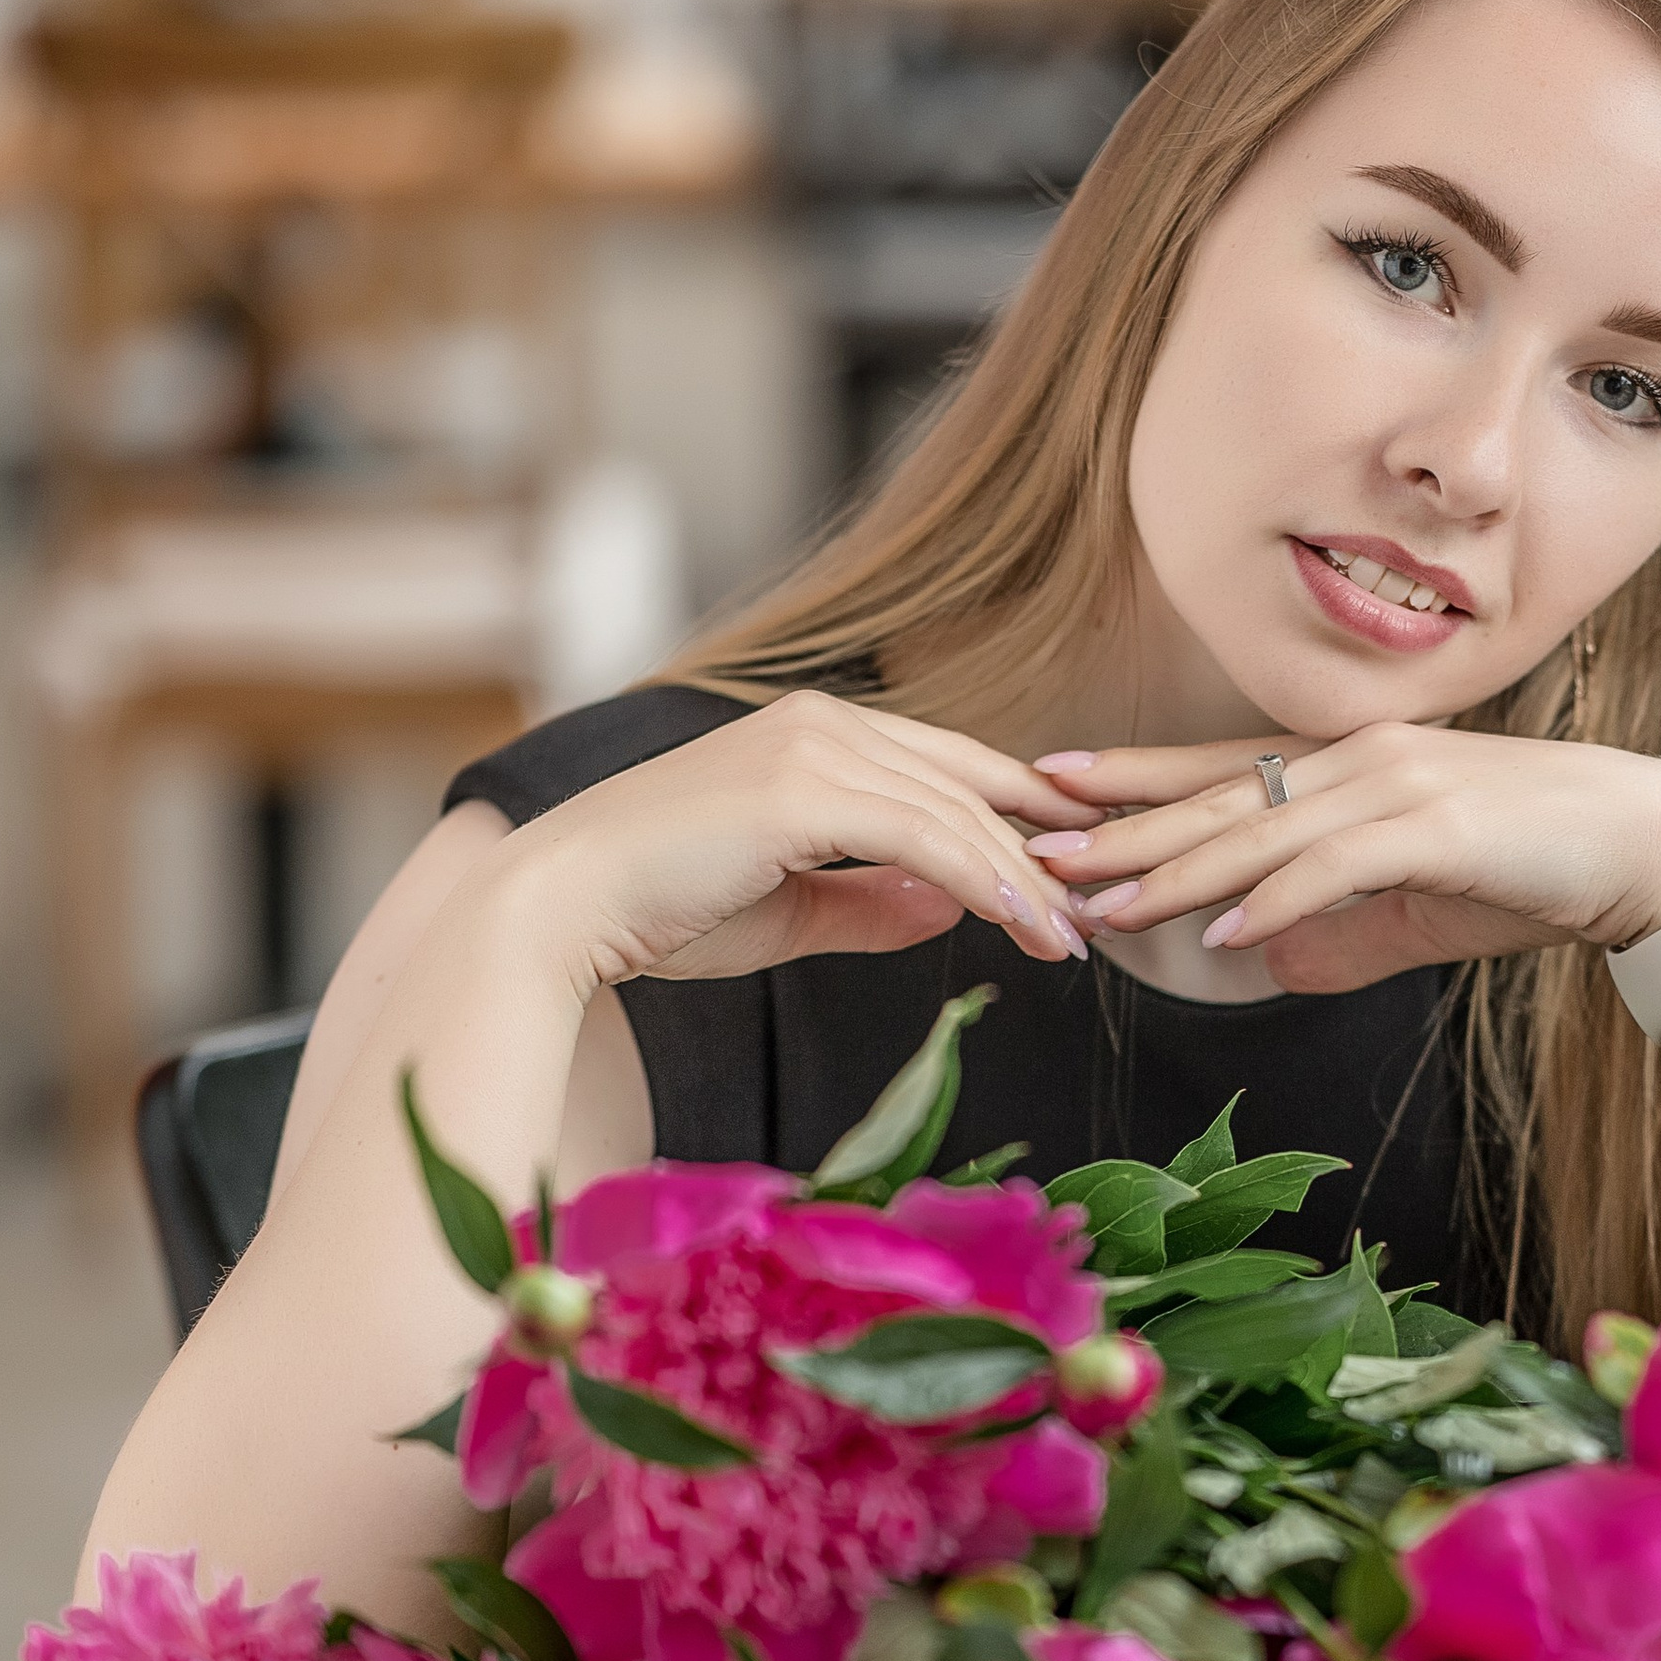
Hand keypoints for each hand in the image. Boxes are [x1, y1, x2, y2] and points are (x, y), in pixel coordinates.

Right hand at [504, 692, 1093, 994]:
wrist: (562, 909)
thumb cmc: (660, 910)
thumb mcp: (790, 908)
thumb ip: (872, 900)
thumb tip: (953, 905)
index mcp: (815, 737)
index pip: (945, 768)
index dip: (1018, 816)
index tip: (1073, 868)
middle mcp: (821, 723)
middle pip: (966, 786)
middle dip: (1041, 850)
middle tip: (1099, 911)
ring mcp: (810, 747)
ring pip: (957, 812)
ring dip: (1026, 879)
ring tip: (1076, 937)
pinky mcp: (799, 789)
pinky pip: (925, 838)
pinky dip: (986, 882)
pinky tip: (1027, 926)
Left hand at [1024, 723, 1660, 996]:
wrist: (1647, 847)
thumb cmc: (1534, 868)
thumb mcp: (1416, 900)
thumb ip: (1340, 926)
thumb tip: (1271, 962)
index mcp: (1347, 766)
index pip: (1217, 769)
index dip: (1131, 779)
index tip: (1048, 787)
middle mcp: (1358, 760)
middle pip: (1216, 795)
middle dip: (1120, 826)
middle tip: (1036, 847)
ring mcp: (1396, 786)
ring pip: (1260, 828)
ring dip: (1176, 869)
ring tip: (1103, 902)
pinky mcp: (1437, 827)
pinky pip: (1337, 865)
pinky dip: (1279, 896)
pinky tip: (1226, 931)